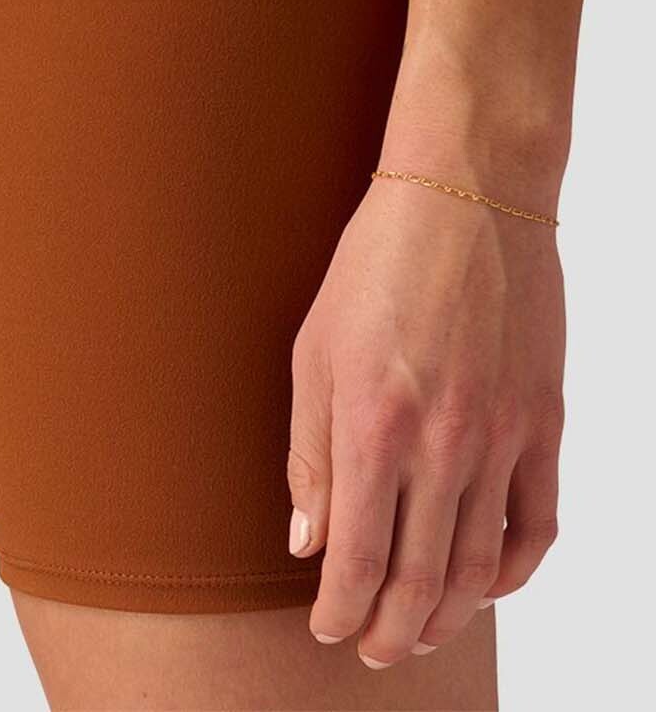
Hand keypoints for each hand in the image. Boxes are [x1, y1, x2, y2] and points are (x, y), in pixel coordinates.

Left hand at [287, 173, 564, 666]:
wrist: (467, 202)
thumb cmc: (374, 267)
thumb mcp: (313, 352)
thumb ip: (309, 454)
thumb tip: (306, 543)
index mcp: (372, 427)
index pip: (357, 558)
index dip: (340, 609)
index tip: (326, 629)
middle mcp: (442, 447)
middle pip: (419, 580)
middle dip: (388, 630)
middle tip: (369, 649)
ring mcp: (503, 441)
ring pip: (477, 567)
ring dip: (445, 615)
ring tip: (416, 633)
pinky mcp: (545, 426)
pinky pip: (537, 526)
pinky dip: (512, 572)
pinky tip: (485, 586)